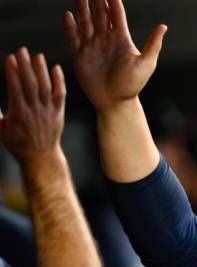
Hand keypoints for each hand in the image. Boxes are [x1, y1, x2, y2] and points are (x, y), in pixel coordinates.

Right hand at [0, 48, 65, 166]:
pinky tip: (56, 68)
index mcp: (19, 114)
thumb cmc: (17, 143)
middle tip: (22, 50)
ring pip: (46, 87)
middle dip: (26, 66)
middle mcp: (35, 110)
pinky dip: (59, 81)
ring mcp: (48, 111)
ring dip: (42, 70)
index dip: (12, 72)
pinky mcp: (58, 112)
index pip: (15, 88)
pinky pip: (60, 95)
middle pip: (30, 84)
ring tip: (37, 56)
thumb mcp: (0, 129)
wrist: (40, 156)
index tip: (9, 58)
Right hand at [65, 0, 165, 110]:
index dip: (112, 1)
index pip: (116, 14)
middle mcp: (106, 39)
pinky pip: (74, 37)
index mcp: (122, 39)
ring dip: (82, 9)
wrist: (115, 103)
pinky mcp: (81, 56)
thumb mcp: (146, 64)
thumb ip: (153, 44)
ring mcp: (92, 46)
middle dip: (96, 0)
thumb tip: (163, 26)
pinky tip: (68, 15)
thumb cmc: (133, 85)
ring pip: (86, 22)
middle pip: (100, 14)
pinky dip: (70, 26)